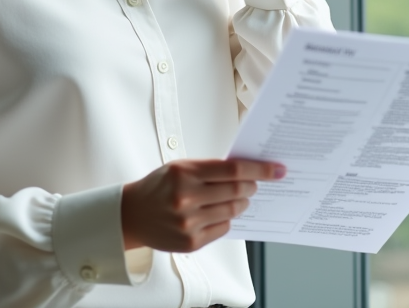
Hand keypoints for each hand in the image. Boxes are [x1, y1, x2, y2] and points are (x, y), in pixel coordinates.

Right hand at [120, 158, 285, 251]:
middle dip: (251, 186)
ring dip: (241, 203)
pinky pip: (223, 228)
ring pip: (232, 211)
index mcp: (184, 174)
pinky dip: (226, 219)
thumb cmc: (159, 187)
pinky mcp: (191, 241)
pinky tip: (218, 212)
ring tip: (239, 198)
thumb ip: (210, 169)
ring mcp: (189, 222)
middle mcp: (186, 198)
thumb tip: (246, 171)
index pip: (233, 170)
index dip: (259, 169)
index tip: (276, 169)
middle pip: (237, 191)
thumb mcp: (180, 168)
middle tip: (255, 184)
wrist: (132, 214)